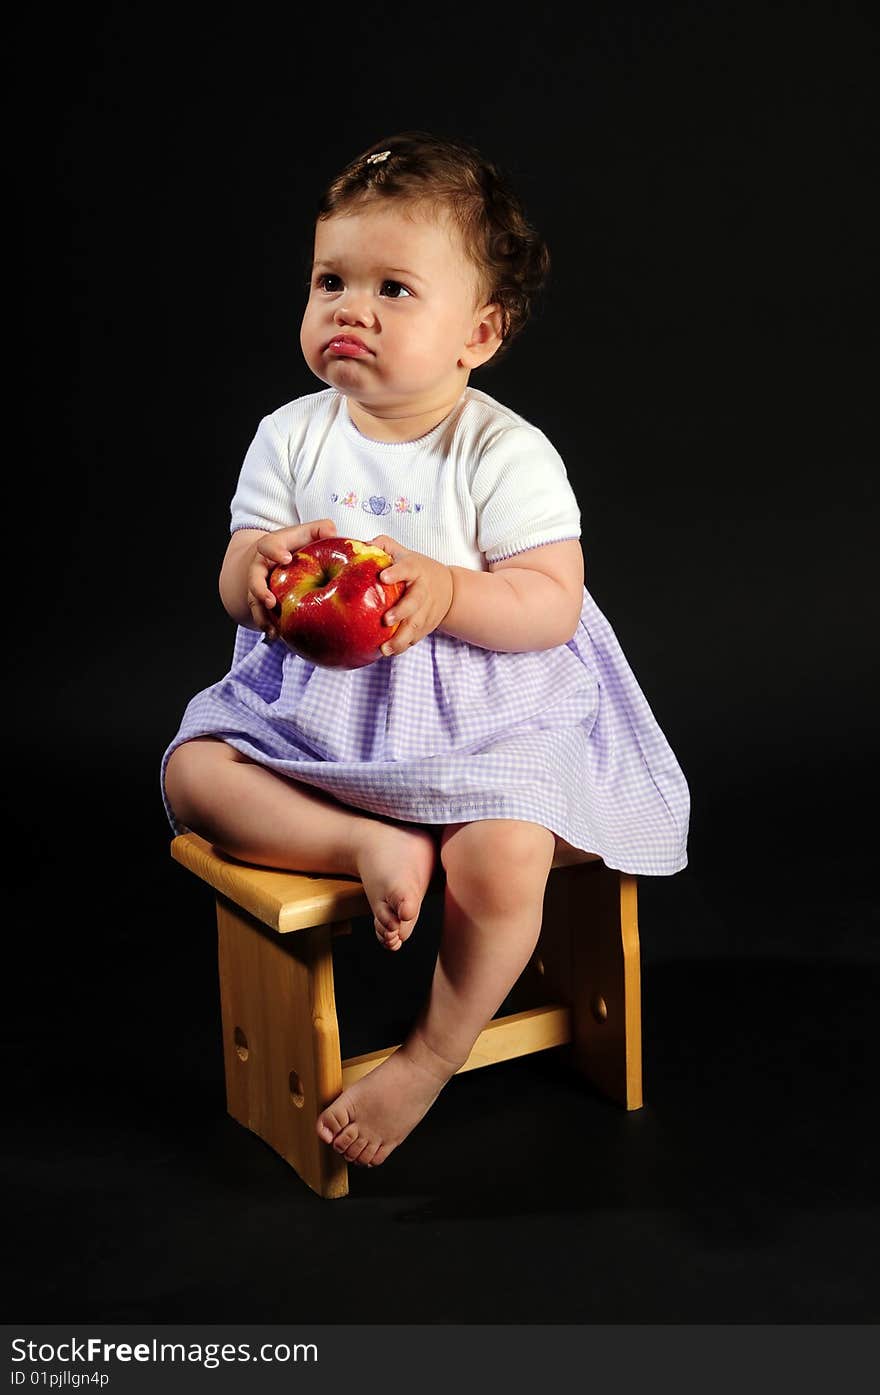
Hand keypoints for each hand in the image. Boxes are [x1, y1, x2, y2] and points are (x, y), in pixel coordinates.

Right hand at [248, 519, 336, 639]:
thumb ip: (320, 529)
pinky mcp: (261, 602)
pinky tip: (277, 637)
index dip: (275, 552)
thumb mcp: (306, 533)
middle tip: (271, 602)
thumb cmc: (295, 546)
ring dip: (262, 616)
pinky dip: (267, 626)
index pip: (268, 546)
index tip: (286, 559)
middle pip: (254, 579)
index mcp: (271, 548)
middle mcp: (260, 568)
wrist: (274, 558)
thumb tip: (332, 532)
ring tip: (273, 630)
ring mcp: (258, 586)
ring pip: (254, 602)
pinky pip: (260, 615)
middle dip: (260, 591)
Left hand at [370, 534, 453, 656]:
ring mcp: (427, 610)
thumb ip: (383, 545)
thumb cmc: (416, 569)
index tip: (383, 577)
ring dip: (401, 638)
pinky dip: (404, 646)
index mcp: (415, 569)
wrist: (449, 589)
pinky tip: (388, 652)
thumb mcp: (403, 553)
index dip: (396, 572)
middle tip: (386, 620)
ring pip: (416, 625)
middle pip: (415, 601)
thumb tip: (362, 546)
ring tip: (384, 649)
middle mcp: (423, 590)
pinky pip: (416, 637)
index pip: (407, 568)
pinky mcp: (427, 626)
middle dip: (402, 612)